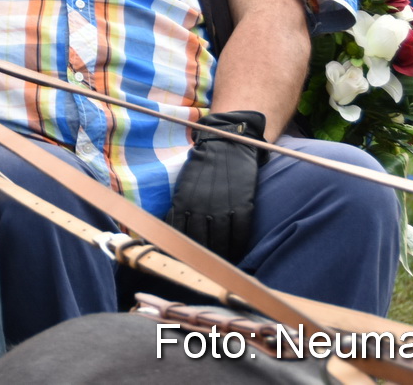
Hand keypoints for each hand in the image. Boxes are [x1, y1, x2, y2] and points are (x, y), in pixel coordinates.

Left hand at [165, 110, 266, 260]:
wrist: (225, 143)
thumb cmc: (201, 166)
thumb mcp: (183, 186)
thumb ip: (179, 208)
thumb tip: (170, 232)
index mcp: (183, 202)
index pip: (180, 236)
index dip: (183, 252)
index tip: (185, 263)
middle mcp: (201, 207)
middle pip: (201, 243)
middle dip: (202, 259)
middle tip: (205, 269)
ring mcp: (223, 207)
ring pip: (221, 241)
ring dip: (222, 256)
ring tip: (223, 266)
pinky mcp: (242, 204)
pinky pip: (241, 232)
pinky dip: (239, 245)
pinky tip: (238, 251)